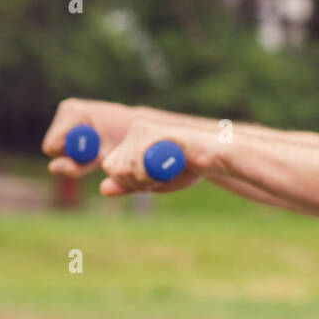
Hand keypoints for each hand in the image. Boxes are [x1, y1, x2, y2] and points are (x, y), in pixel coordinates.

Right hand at [41, 98, 138, 177]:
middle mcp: (67, 107)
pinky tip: (93, 140)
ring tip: (98, 144)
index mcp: (74, 113)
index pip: (51, 146)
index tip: (92, 154)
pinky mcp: (70, 114)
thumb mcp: (101, 159)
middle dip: (71, 154)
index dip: (69, 158)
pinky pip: (62, 139)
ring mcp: (67, 109)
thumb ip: (76, 167)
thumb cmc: (123, 143)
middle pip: (51, 145)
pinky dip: (76, 145)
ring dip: (75, 150)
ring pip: (56, 143)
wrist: (136, 125)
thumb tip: (51, 168)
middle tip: (97, 151)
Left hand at [97, 119, 219, 195]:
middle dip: (137, 181)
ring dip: (146, 178)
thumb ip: (129, 185)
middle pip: (113, 168)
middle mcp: (134, 130)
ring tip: (169, 168)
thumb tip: (103, 190)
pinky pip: (138, 162)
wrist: (215, 157)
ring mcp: (142, 129)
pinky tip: (170, 165)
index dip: (129, 182)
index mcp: (132, 139)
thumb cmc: (187, 168)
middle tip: (163, 174)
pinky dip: (153, 172)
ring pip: (124, 167)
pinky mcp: (151, 132)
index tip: (153, 180)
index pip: (111, 167)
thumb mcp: (153, 181)